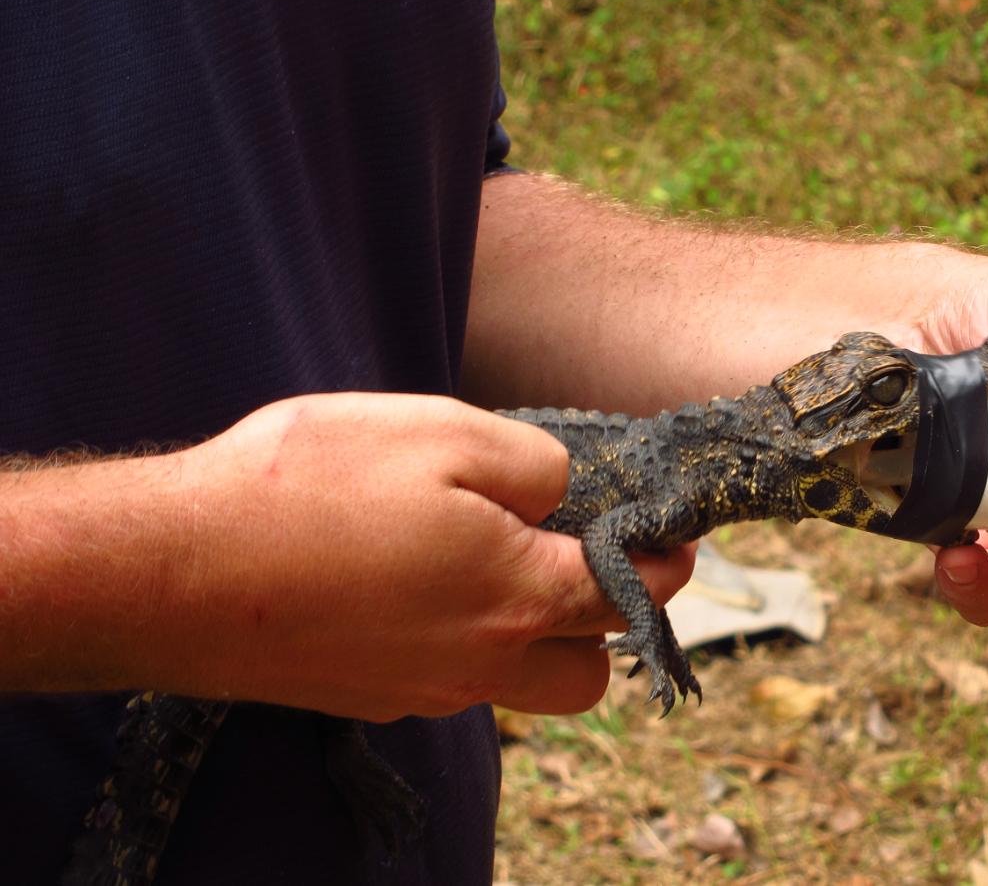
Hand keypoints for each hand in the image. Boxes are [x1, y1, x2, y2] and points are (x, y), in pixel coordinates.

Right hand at [161, 393, 690, 719]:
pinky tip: (415, 584)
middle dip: (607, 624)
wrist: (171, 571)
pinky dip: (460, 641)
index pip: (630, 592)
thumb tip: (562, 493)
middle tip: (583, 558)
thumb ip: (531, 465)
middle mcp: (479, 664)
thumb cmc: (309, 488)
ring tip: (495, 566)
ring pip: (517, 686)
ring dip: (533, 639)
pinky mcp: (364, 694)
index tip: (676, 537)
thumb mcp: (442, 433)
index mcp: (517, 598)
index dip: (665, 560)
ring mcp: (418, 690)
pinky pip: (447, 681)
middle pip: (587, 673)